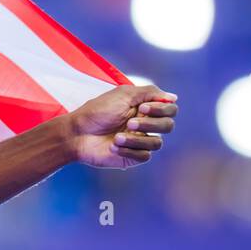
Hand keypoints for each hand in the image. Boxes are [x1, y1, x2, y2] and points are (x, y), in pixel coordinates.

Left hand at [64, 83, 178, 168]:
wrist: (77, 134)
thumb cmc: (96, 112)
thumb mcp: (122, 95)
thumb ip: (149, 93)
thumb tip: (173, 97)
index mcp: (144, 109)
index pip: (170, 109)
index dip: (161, 110)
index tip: (142, 108)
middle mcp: (145, 125)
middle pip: (168, 126)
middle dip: (150, 124)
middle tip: (130, 123)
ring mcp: (140, 141)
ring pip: (157, 143)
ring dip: (136, 139)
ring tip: (116, 137)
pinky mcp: (133, 157)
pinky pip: (145, 156)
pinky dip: (129, 151)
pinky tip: (113, 147)